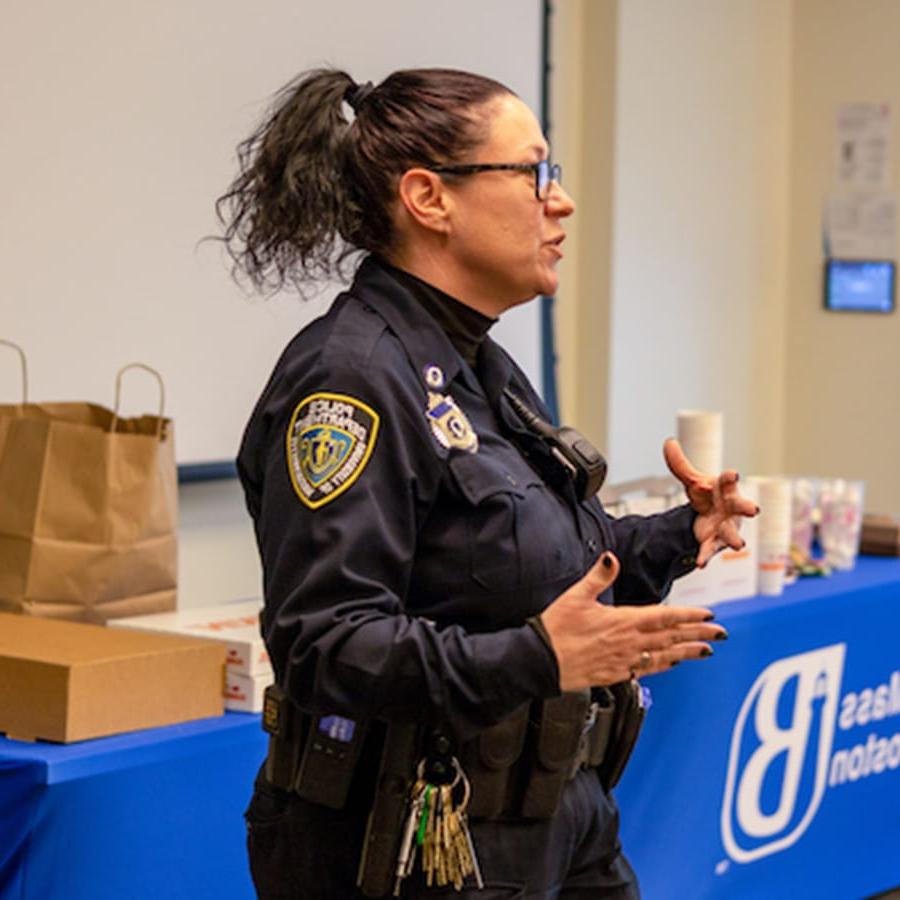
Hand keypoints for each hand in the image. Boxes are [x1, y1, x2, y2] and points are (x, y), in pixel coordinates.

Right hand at [539, 552, 726, 690]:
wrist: (539, 662)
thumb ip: (598, 576)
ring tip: (705, 651)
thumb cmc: (555, 630)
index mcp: (621, 622)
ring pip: (663, 656)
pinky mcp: (615, 674)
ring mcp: (623, 661)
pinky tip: (671, 663)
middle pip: (671, 638)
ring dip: (687, 652)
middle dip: (698, 634)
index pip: (664, 617)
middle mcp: (628, 643)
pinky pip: (647, 670)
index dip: (689, 616)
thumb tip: (611, 558)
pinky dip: (664, 665)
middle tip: (721, 634)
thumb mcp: (575, 596)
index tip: (709, 615)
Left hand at [664, 438, 758, 567]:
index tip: (733, 473)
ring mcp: (727, 527)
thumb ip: (680, 464)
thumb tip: (668, 442)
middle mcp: (731, 508)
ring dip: (735, 539)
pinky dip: (704, 556)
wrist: (709, 517)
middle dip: (748, 507)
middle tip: (754, 509)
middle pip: (742, 506)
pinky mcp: (715, 543)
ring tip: (738, 544)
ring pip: (732, 534)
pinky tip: (700, 564)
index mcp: (725, 489)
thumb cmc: (707, 495)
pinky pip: (710, 550)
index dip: (730, 477)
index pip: (729, 480)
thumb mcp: (692, 480)